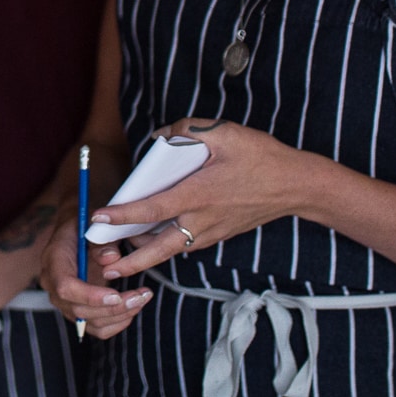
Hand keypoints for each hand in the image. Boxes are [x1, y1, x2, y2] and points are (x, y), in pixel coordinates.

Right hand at [38, 220, 151, 340]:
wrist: (76, 231)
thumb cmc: (86, 225)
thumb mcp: (93, 224)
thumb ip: (101, 241)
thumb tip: (111, 259)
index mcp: (53, 260)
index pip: (65, 287)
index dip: (90, 296)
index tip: (116, 296)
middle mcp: (53, 285)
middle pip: (80, 310)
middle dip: (114, 308)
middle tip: (141, 296)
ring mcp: (64, 301)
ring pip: (91, 323)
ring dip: (120, 316)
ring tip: (142, 298)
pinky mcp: (77, 311)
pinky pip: (97, 328)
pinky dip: (117, 323)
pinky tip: (133, 309)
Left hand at [92, 118, 321, 282]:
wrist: (297, 186)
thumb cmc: (262, 157)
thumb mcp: (226, 133)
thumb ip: (189, 130)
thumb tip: (161, 136)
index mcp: (199, 194)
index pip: (152, 208)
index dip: (122, 214)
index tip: (98, 218)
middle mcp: (202, 219)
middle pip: (157, 247)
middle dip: (129, 260)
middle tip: (103, 266)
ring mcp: (211, 231)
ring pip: (170, 249)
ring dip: (144, 254)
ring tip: (119, 256)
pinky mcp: (218, 234)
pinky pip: (185, 243)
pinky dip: (164, 245)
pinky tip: (150, 238)